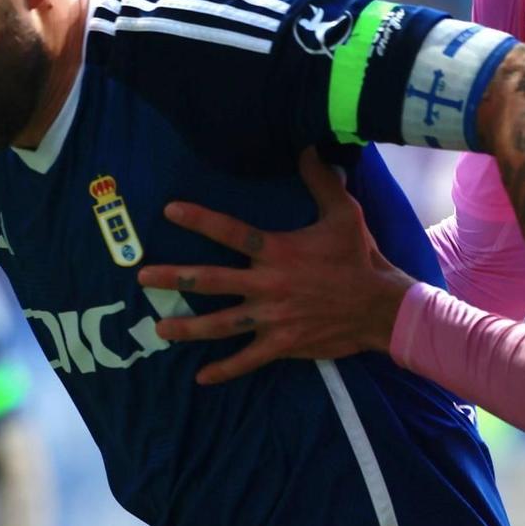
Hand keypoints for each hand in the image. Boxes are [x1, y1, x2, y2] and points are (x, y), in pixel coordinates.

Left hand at [139, 148, 417, 385]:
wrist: (382, 306)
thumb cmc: (360, 257)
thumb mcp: (343, 213)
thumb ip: (320, 181)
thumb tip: (308, 147)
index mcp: (277, 251)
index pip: (230, 232)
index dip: (198, 220)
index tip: (168, 211)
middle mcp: (267, 284)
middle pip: (209, 280)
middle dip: (173, 278)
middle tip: (142, 278)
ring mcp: (272, 318)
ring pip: (220, 324)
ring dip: (187, 327)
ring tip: (159, 328)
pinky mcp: (282, 345)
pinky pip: (247, 360)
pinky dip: (224, 370)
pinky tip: (201, 378)